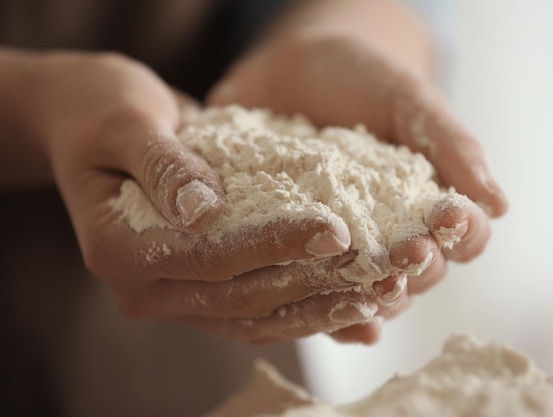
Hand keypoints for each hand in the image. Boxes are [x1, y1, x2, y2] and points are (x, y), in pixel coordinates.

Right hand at [16, 51, 381, 343]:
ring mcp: (172, 295)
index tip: (335, 229)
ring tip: (375, 293)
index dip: (275, 245)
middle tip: (372, 266)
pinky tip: (349, 304)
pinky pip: (255, 310)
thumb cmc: (102, 112)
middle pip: (239, 299)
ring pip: (254, 316)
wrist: (93, 124)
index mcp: (120, 252)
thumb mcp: (126, 122)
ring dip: (316, 308)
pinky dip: (302, 308)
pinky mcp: (199, 288)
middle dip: (309, 282)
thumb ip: (163, 165)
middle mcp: (145, 289)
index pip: (210, 258)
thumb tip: (203, 208)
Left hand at [207, 5, 507, 342]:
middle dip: (420, 266)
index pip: (465, 235)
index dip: (465, 232)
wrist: (291, 70)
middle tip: (408, 252)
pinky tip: (325, 312)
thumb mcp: (409, 101)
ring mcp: (348, 245)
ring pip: (373, 290)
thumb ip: (452, 146)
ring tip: (372, 287)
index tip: (451, 216)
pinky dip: (324, 308)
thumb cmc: (361, 80)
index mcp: (431, 201)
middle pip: (422, 272)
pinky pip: (316, 291)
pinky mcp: (301, 249)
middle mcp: (394, 232)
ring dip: (377, 295)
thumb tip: (499, 204)